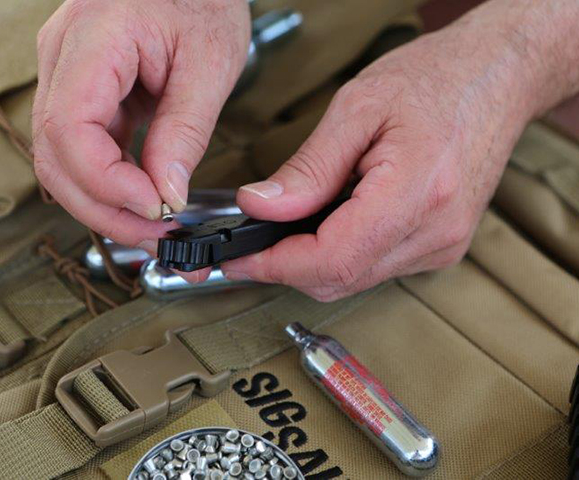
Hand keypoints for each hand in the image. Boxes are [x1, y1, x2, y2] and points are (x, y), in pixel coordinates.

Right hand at [32, 0, 249, 249]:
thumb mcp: (209, 64)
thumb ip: (184, 131)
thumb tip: (167, 192)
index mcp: (94, 40)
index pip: (69, 129)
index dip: (106, 181)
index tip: (153, 207)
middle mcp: (65, 59)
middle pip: (55, 155)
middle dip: (102, 207)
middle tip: (152, 234)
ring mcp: (69, 76)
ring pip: (63, 159)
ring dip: (103, 202)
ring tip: (151, 225)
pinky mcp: (86, 92)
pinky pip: (83, 148)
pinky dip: (110, 182)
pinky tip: (140, 200)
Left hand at [221, 22, 536, 300]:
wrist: (495, 77)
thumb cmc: (436, 79)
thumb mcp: (358, 108)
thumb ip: (308, 168)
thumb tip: (260, 207)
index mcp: (417, 193)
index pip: (333, 259)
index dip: (276, 265)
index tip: (241, 258)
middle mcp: (435, 231)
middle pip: (340, 280)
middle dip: (287, 267)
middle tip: (253, 243)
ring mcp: (442, 244)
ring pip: (355, 280)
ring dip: (313, 261)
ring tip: (291, 226)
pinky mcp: (442, 245)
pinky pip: (376, 267)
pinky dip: (342, 253)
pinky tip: (332, 223)